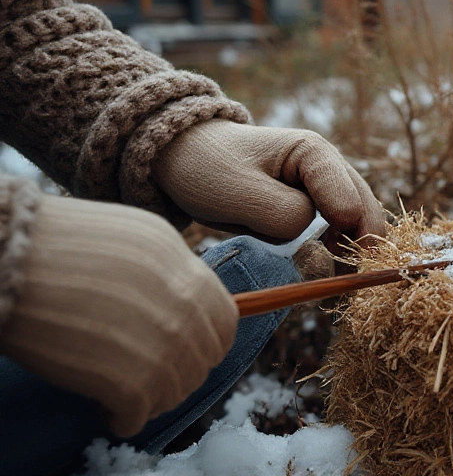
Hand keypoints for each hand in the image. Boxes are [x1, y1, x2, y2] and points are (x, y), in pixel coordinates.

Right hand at [0, 196, 236, 436]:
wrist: (15, 259)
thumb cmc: (62, 242)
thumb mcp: (140, 239)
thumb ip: (173, 272)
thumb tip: (187, 303)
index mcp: (191, 278)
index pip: (225, 324)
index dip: (205, 341)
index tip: (183, 349)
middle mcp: (187, 315)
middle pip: (203, 362)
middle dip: (178, 371)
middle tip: (145, 372)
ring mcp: (164, 351)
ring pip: (176, 392)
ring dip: (151, 397)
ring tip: (118, 389)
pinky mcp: (131, 386)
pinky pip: (139, 417)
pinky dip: (121, 419)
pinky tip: (102, 407)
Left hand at [154, 120, 385, 248]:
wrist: (185, 159)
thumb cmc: (208, 170)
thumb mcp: (240, 193)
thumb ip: (284, 214)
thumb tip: (318, 235)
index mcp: (313, 152)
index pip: (348, 200)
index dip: (350, 232)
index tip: (337, 260)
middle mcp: (327, 165)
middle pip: (365, 207)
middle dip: (364, 241)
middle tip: (353, 275)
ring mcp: (322, 184)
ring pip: (356, 219)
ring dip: (351, 243)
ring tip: (335, 266)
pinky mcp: (312, 201)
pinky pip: (338, 226)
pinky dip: (336, 245)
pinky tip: (324, 256)